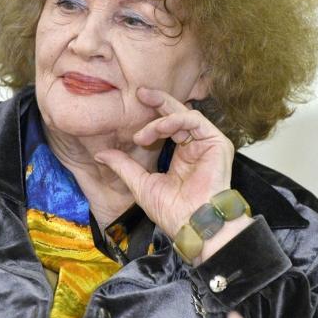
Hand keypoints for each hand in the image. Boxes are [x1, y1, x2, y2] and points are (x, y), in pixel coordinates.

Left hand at [94, 87, 234, 238]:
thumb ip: (123, 165)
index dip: (151, 115)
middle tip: (140, 93)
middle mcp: (195, 146)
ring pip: (184, 115)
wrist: (192, 224)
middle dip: (158, 102)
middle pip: (177, 114)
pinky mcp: (217, 142)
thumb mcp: (140, 183)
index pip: (166, 126)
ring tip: (142, 135)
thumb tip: (100, 154)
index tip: (133, 106)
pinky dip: (175, 121)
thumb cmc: (171, 211)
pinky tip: (159, 129)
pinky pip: (195, 121)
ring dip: (160, 120)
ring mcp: (207, 144)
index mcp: (181, 155)